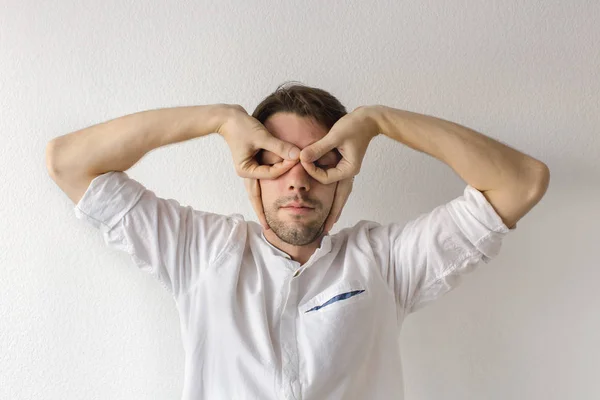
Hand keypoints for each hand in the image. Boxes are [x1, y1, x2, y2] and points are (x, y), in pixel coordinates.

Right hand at [218, 105, 300, 230]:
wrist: (228, 118)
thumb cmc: (242, 126)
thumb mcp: (261, 135)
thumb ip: (280, 147)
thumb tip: (297, 155)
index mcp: (246, 169)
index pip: (270, 174)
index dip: (284, 168)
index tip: (297, 161)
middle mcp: (246, 172)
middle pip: (255, 197)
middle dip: (262, 213)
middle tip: (269, 230)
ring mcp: (249, 170)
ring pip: (257, 192)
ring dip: (262, 205)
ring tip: (268, 221)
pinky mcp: (252, 165)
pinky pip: (261, 181)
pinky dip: (266, 190)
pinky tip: (270, 198)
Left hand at [298, 106, 380, 233]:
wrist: (368, 119)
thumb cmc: (353, 126)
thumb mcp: (334, 136)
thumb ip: (318, 148)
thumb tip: (302, 157)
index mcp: (349, 169)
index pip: (326, 178)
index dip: (312, 172)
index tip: (302, 160)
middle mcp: (350, 173)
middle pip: (340, 198)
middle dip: (333, 213)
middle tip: (325, 231)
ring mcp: (349, 171)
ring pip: (341, 194)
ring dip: (335, 208)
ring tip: (329, 222)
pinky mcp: (346, 166)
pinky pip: (339, 186)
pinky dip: (335, 196)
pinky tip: (330, 202)